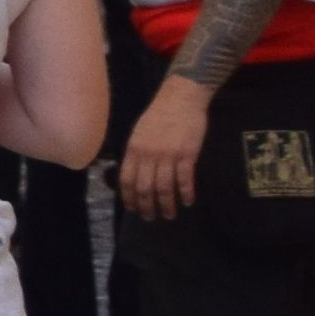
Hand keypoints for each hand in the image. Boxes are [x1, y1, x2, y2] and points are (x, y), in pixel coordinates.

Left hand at [119, 77, 210, 216]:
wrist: (181, 98)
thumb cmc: (159, 114)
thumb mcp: (139, 132)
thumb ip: (136, 153)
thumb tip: (132, 173)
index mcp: (134, 149)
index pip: (126, 180)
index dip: (129, 198)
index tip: (133, 209)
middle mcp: (148, 155)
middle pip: (144, 188)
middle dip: (147, 207)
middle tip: (151, 218)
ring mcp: (168, 155)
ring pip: (164, 188)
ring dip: (167, 205)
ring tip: (170, 215)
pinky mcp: (187, 154)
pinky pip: (185, 180)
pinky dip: (186, 193)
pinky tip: (188, 201)